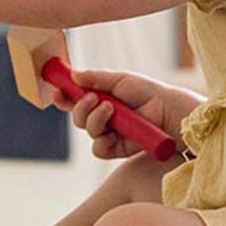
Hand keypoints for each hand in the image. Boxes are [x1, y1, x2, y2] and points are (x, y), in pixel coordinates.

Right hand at [51, 68, 191, 160]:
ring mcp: (110, 134)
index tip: (58, 92)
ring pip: (87, 131)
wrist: (168, 110)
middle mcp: (104, 118)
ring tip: (111, 108)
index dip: (64, 98)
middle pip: (77, 117)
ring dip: (94, 119)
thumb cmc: (147, 92)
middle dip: (80, 107)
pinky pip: (99, 149)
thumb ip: (95, 78)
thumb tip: (73, 75)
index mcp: (101, 100)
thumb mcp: (120, 79)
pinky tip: (115, 129)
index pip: (76, 101)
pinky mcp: (118, 149)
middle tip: (93, 98)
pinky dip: (103, 139)